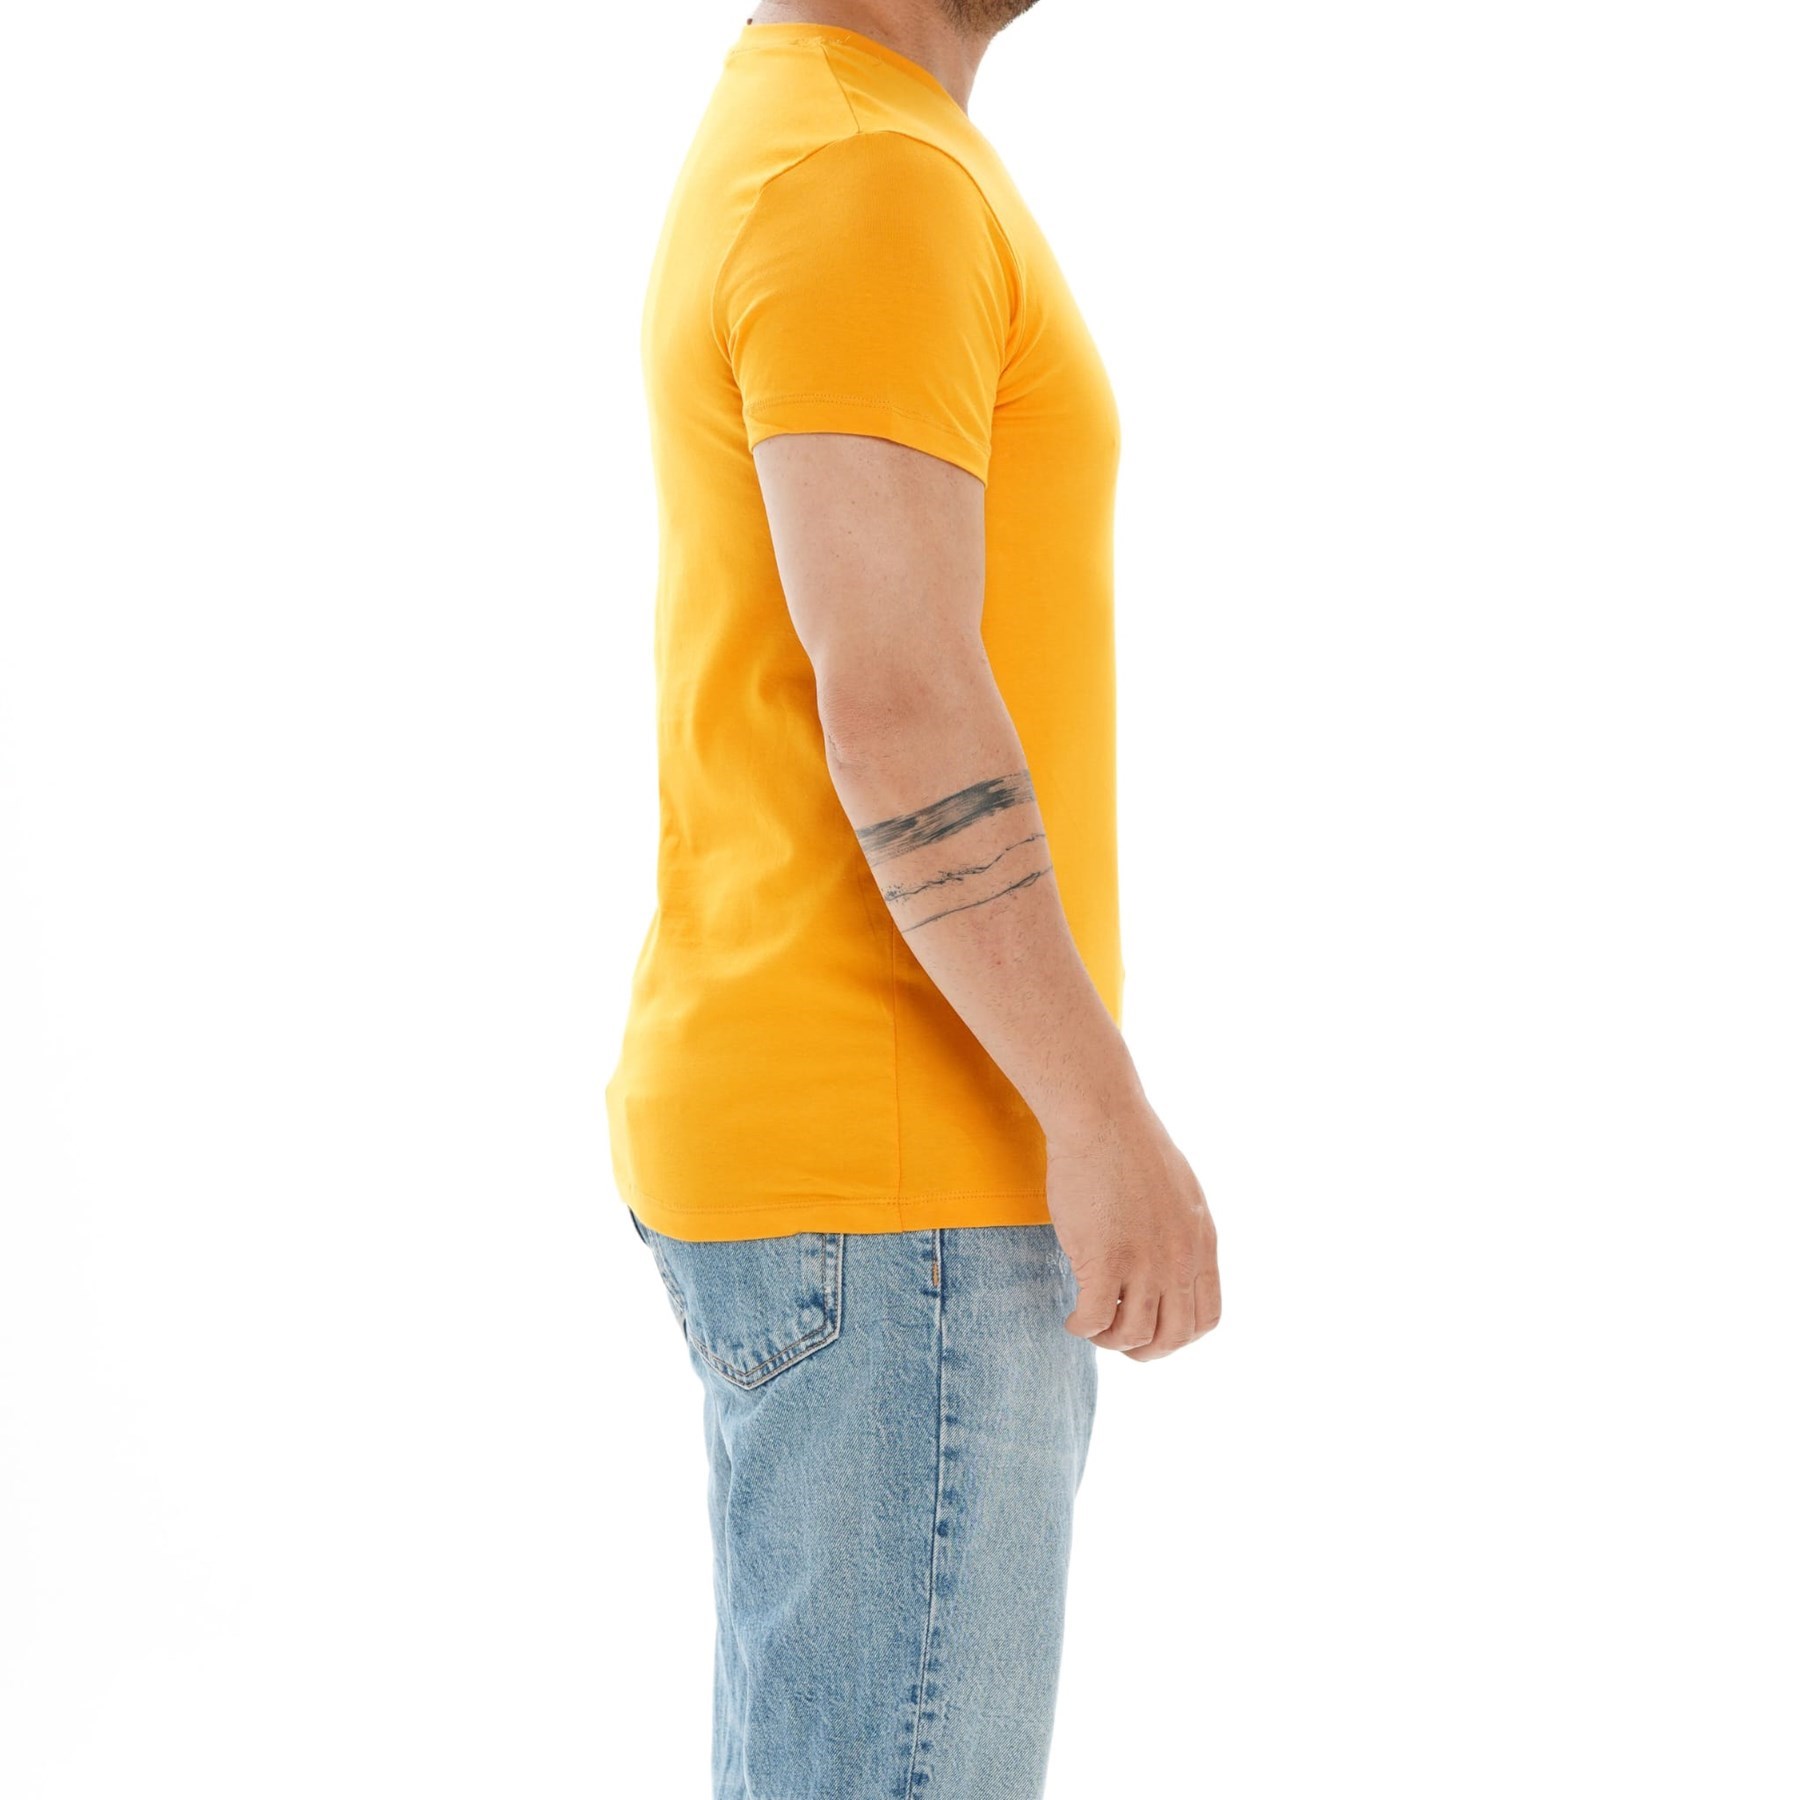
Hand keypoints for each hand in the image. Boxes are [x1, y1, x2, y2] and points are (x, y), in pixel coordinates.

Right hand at [1047, 1100, 1220, 1360]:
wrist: (1102, 1119)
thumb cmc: (1130, 1146)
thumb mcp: (1180, 1193)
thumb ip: (1182, 1234)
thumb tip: (1169, 1264)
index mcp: (1201, 1244)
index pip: (1206, 1319)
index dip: (1178, 1337)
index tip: (1152, 1329)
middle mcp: (1179, 1260)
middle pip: (1173, 1337)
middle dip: (1145, 1350)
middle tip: (1118, 1338)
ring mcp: (1143, 1263)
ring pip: (1133, 1335)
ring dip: (1109, 1340)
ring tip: (1091, 1324)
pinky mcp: (1104, 1260)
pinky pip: (1095, 1319)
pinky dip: (1082, 1328)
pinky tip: (1072, 1318)